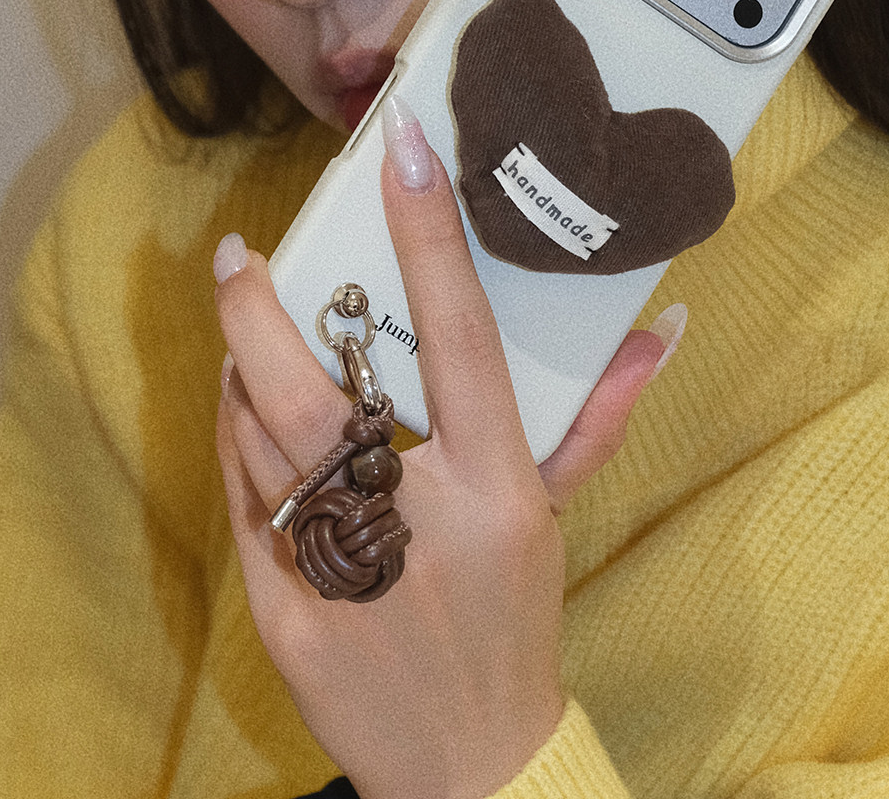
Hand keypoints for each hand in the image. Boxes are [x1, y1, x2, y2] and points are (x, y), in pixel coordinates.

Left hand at [214, 98, 679, 798]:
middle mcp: (415, 523)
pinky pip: (238, 493)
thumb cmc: (513, 615)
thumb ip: (596, 414)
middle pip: (311, 389)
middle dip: (258, 309)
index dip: (427, 234)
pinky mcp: (283, 611)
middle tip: (239, 253)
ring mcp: (340, 570)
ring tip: (247, 324)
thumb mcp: (557, 515)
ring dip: (242, 368)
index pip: (460, 336)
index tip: (398, 150)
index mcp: (494, 489)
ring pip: (259, 434)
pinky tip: (241, 404)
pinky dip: (232, 435)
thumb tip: (656, 322)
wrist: (468, 764)